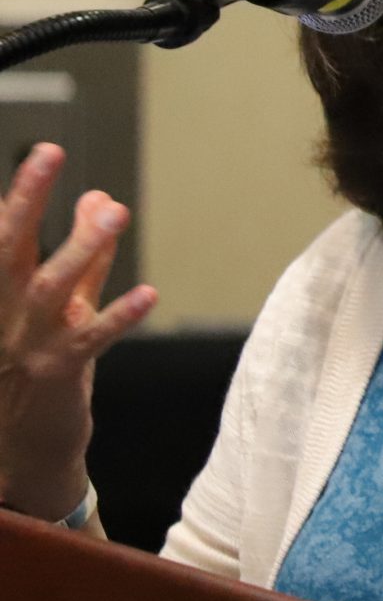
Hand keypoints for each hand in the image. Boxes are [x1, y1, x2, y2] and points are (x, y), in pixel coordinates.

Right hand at [0, 144, 154, 518]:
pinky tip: (149, 294)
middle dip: (26, 200)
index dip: (18, 195)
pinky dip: (119, 316)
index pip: (1, 237)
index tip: (43, 151)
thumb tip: (101, 196)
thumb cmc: (40, 365)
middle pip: (7, 249)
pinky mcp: (56, 375)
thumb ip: (84, 254)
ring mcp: (25, 344)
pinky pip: (89, 341)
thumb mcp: (59, 306)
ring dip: (81, 247)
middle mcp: (2, 314)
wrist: (23, 449)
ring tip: (115, 211)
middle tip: (46, 154)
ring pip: (49, 289)